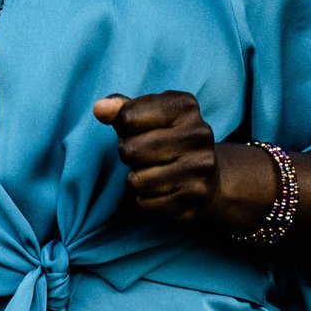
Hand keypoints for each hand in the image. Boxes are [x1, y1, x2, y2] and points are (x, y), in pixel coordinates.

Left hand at [91, 92, 267, 233]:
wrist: (210, 178)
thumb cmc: (167, 140)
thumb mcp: (148, 116)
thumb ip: (122, 108)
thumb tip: (100, 109)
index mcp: (185, 107)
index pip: (127, 117)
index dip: (124, 127)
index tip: (139, 129)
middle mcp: (198, 134)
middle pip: (130, 150)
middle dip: (128, 155)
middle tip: (145, 155)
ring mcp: (200, 167)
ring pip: (137, 180)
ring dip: (136, 180)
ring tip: (153, 173)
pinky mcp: (195, 197)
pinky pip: (146, 203)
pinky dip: (146, 200)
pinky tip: (162, 191)